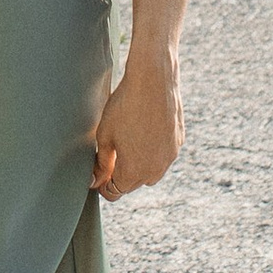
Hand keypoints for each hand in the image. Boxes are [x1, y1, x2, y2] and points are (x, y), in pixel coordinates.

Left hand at [90, 53, 181, 202]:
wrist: (153, 80)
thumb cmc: (124, 106)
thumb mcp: (105, 135)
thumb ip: (101, 163)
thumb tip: (94, 181)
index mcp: (133, 171)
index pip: (116, 192)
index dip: (103, 186)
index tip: (97, 174)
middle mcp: (155, 169)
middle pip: (133, 184)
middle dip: (120, 176)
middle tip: (108, 158)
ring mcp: (170, 156)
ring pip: (151, 172)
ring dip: (138, 166)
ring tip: (126, 145)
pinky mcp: (178, 141)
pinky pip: (163, 156)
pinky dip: (152, 152)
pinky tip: (143, 133)